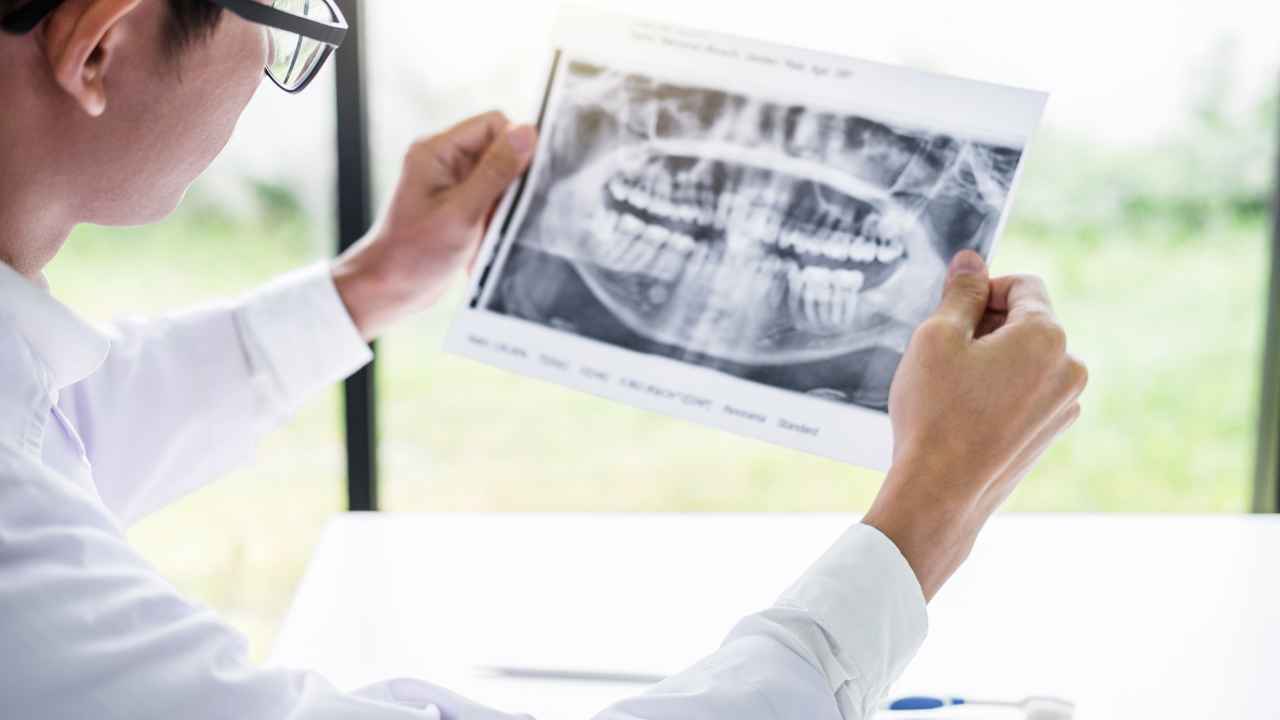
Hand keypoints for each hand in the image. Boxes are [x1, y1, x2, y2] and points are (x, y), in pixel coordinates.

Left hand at [332, 112, 537, 340]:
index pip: (493, 123)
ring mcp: (453, 183)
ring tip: (490, 230)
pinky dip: (497, 218)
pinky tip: (486, 239)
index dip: (514, 146)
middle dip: (511, 180)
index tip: (521, 182)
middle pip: (499, 149)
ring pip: (501, 177)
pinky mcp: (460, 205)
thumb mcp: (462, 212)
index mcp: (437, 150)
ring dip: (505, 204)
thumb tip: (528, 133)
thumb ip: (497, 172)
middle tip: (504, 213)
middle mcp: (444, 160)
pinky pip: (494, 199)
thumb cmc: (415, 253)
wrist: (389, 289)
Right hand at [862, 250, 1087, 600]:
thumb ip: (960, 292)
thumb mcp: (936, 337)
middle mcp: (1070, 368)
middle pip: (1028, 322)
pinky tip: (965, 413)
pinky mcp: (1051, 434)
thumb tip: (972, 260)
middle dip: (987, 326)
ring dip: (993, 360)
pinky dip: (1000, 391)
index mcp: (1047, 336)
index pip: (1024, 285)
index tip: (951, 309)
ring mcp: (1065, 406)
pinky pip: (1028, 393)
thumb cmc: (935, 414)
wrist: (941, 493)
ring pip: (1028, 360)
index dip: (983, 288)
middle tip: (943, 351)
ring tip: (951, 387)